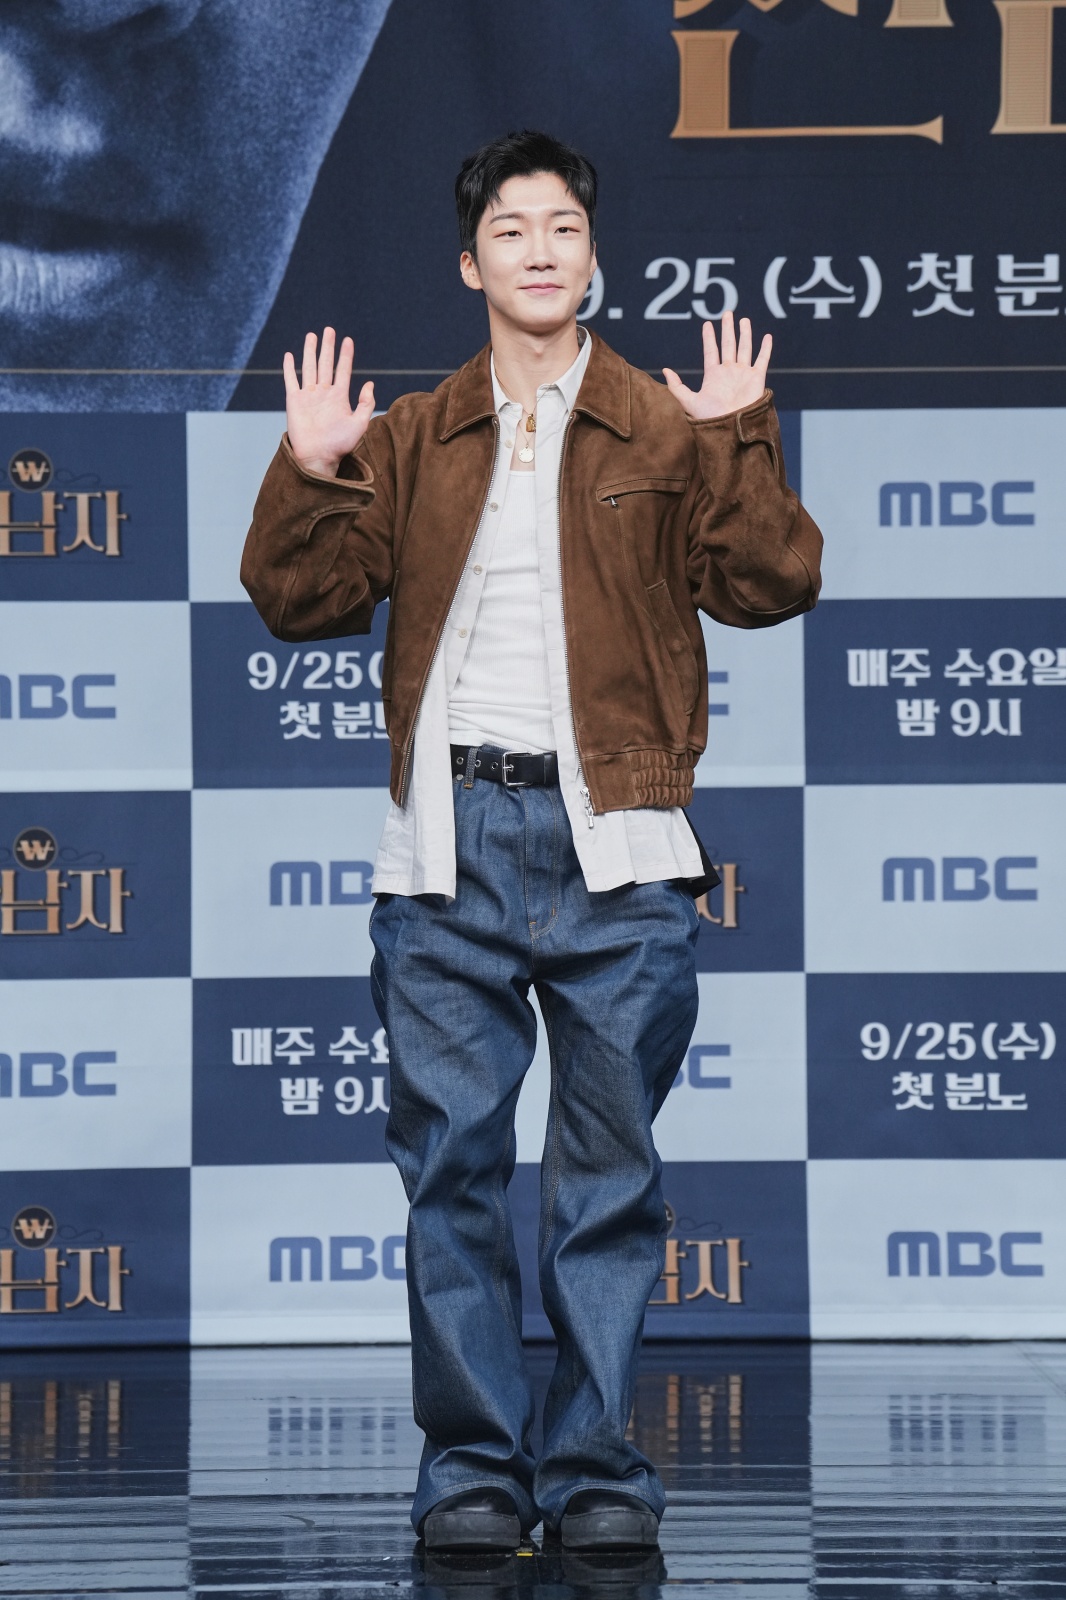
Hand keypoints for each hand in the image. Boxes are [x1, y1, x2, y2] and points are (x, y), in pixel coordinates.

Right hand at [283, 327, 374, 476]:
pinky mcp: (294, 401)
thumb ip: (366, 404)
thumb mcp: (360, 424)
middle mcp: (323, 393)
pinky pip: (291, 381)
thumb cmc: (340, 445)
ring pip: (309, 367)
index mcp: (339, 397)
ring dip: (310, 352)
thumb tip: (370, 383)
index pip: (343, 370)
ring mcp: (308, 396)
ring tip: (312, 335)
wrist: (319, 457)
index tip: (348, 340)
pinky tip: (289, 355)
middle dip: (328, 347)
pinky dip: (289, 368)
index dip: (346, 355)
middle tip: (329, 330)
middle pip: (326, 364)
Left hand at [663, 311, 770, 421]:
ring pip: (744, 348)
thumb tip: (665, 370)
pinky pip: (762, 359)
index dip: (709, 338)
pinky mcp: (757, 378)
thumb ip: (677, 386)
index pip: (711, 351)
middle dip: (727, 329)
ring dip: (744, 334)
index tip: (707, 324)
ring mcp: (743, 374)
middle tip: (727, 313)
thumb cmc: (710, 418)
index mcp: (713, 376)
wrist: (731, 428)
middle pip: (728, 345)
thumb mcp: (689, 401)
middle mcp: (729, 372)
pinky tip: (767, 336)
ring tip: (743, 320)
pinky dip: (765, 348)